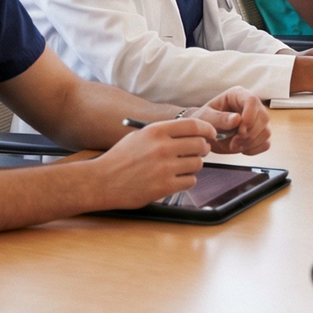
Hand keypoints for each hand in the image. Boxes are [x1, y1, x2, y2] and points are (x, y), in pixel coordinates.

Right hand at [91, 118, 213, 206]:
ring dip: (194, 166)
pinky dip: (186, 180)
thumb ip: (165, 132)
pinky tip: (175, 179)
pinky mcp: (164, 186)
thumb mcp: (140, 135)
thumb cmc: (121, 158)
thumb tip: (194, 132)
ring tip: (181, 167)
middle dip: (203, 148)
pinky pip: (190, 181)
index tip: (211, 134)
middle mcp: (162, 147)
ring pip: (198, 164)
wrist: (101, 181)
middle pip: (200, 144)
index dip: (207, 129)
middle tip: (198, 152)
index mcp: (156, 131)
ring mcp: (164, 168)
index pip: (194, 125)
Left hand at [195, 89, 271, 155]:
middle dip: (250, 134)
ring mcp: (256, 121)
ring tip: (234, 145)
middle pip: (264, 117)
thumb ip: (219, 118)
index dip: (249, 117)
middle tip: (234, 142)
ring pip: (266, 131)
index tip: (240, 131)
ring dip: (250, 143)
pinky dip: (254, 149)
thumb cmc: (202, 122)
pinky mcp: (258, 134)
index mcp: (237, 95)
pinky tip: (241, 148)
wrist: (203, 135)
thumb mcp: (205, 118)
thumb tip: (237, 119)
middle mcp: (251, 106)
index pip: (253, 101)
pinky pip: (266, 143)